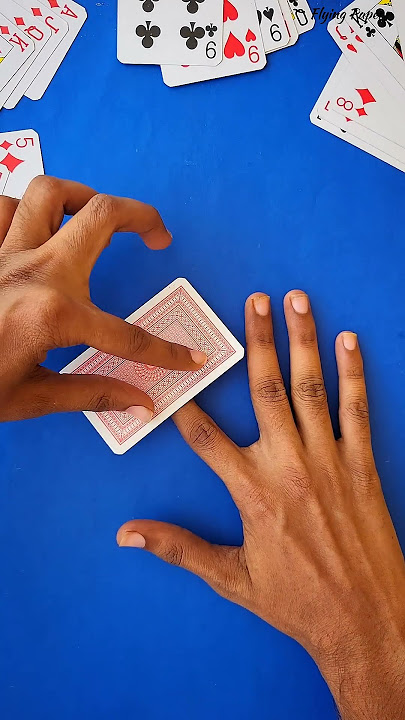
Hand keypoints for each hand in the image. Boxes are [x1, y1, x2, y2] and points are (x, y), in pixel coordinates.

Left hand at [0, 177, 205, 421]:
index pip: (127, 335)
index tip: (189, 358)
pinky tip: (33, 233)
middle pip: (100, 214)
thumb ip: (91, 394)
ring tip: (94, 218)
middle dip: (142, 215)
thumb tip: (139, 403)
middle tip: (157, 233)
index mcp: (53, 314)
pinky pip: (4, 207)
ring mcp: (2, 252)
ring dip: (80, 199)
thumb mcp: (30, 399)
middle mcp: (33, 271)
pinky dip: (23, 212)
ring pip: (49, 192)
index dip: (165, 352)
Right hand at [117, 291, 404, 719]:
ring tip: (298, 301)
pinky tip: (349, 342)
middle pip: (265, 390)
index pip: (206, 437)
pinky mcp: (362, 466)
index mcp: (252, 493)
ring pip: (310, 389)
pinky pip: (356, 410)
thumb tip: (128, 535)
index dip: (187, 404)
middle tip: (254, 299)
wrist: (364, 620)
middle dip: (258, 340)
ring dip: (303, 341)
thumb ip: (179, 548)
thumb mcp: (231, 578)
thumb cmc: (297, 602)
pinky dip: (353, 374)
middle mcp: (288, 467)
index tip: (175, 372)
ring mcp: (328, 462)